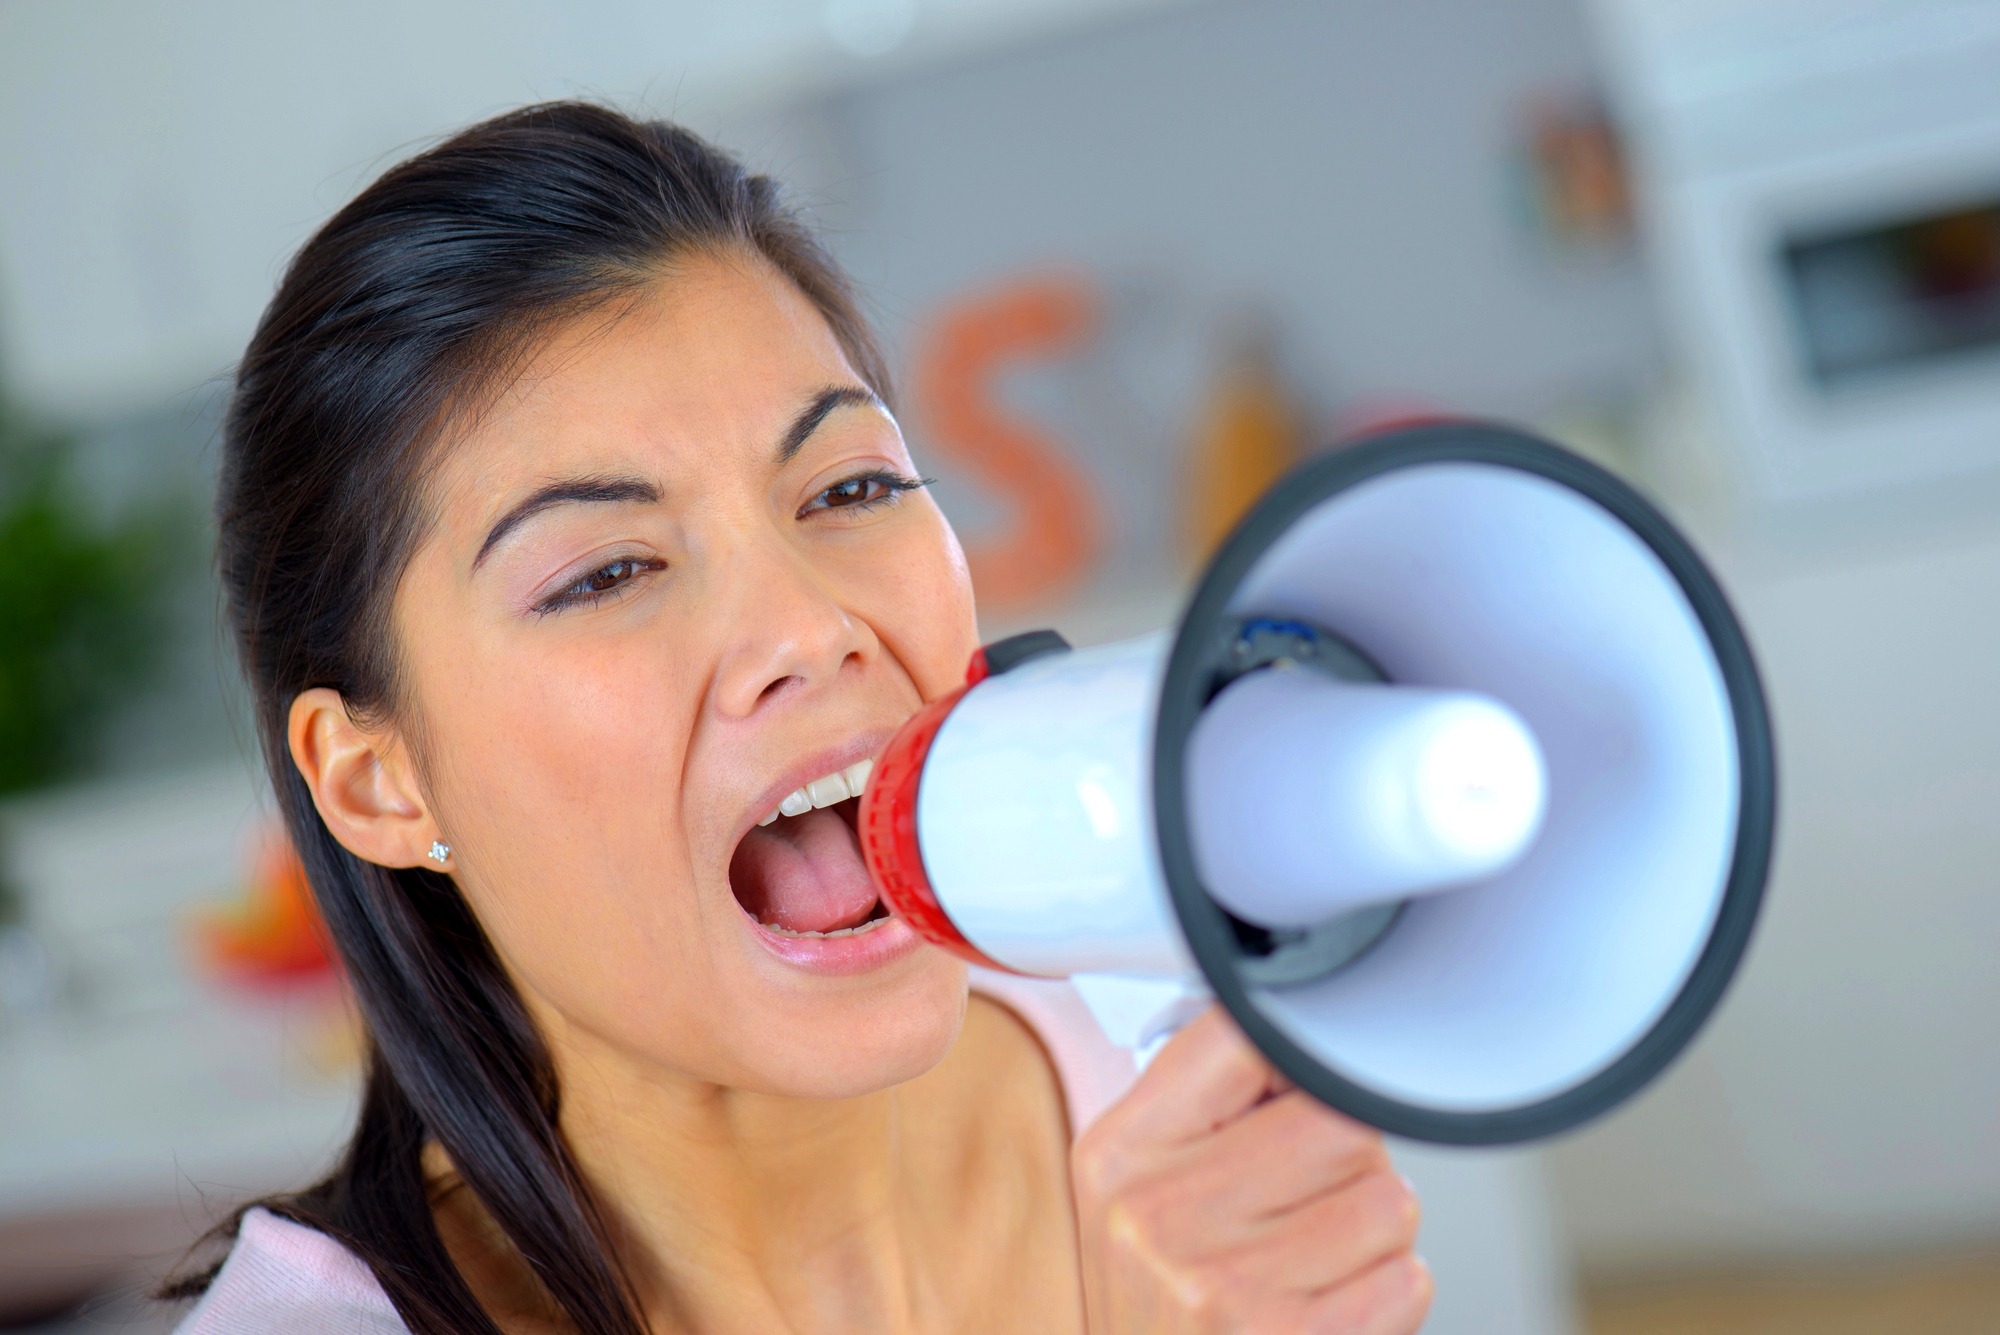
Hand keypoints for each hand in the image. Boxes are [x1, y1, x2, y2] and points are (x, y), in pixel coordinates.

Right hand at [1072, 1007, 1430, 1333]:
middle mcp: (1155, 1215)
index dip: (1299, 1060)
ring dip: (1376, 1238)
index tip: (1305, 1088)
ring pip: (1387, 1201)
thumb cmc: (1169, 1314)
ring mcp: (1220, 1288)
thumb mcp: (1141, 1202)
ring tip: (1317, 1269)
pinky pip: (1407, 1279)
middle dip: (1351, 1165)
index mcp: (1119, 1154)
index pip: (1240, 1037)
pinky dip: (1390, 1298)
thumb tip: (1308, 1031)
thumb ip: (1209, 1111)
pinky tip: (1333, 1315)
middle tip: (1308, 1209)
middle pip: (1339, 1123)